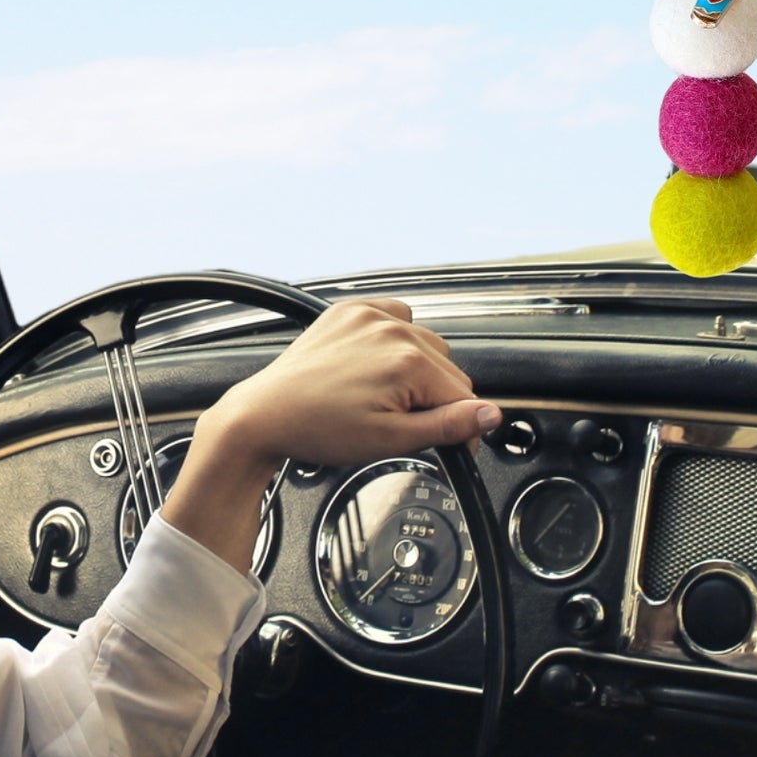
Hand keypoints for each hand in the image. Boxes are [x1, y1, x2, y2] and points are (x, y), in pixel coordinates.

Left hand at [163, 300, 500, 571]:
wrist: (265, 414)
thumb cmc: (317, 428)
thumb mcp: (391, 440)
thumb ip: (447, 425)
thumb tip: (491, 415)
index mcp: (408, 361)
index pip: (464, 396)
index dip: (461, 428)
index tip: (452, 446)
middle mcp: (392, 329)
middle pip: (448, 369)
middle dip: (437, 400)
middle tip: (404, 425)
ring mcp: (369, 315)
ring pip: (425, 344)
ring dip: (418, 370)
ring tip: (385, 398)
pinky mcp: (350, 309)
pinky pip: (396, 317)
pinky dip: (396, 340)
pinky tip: (377, 366)